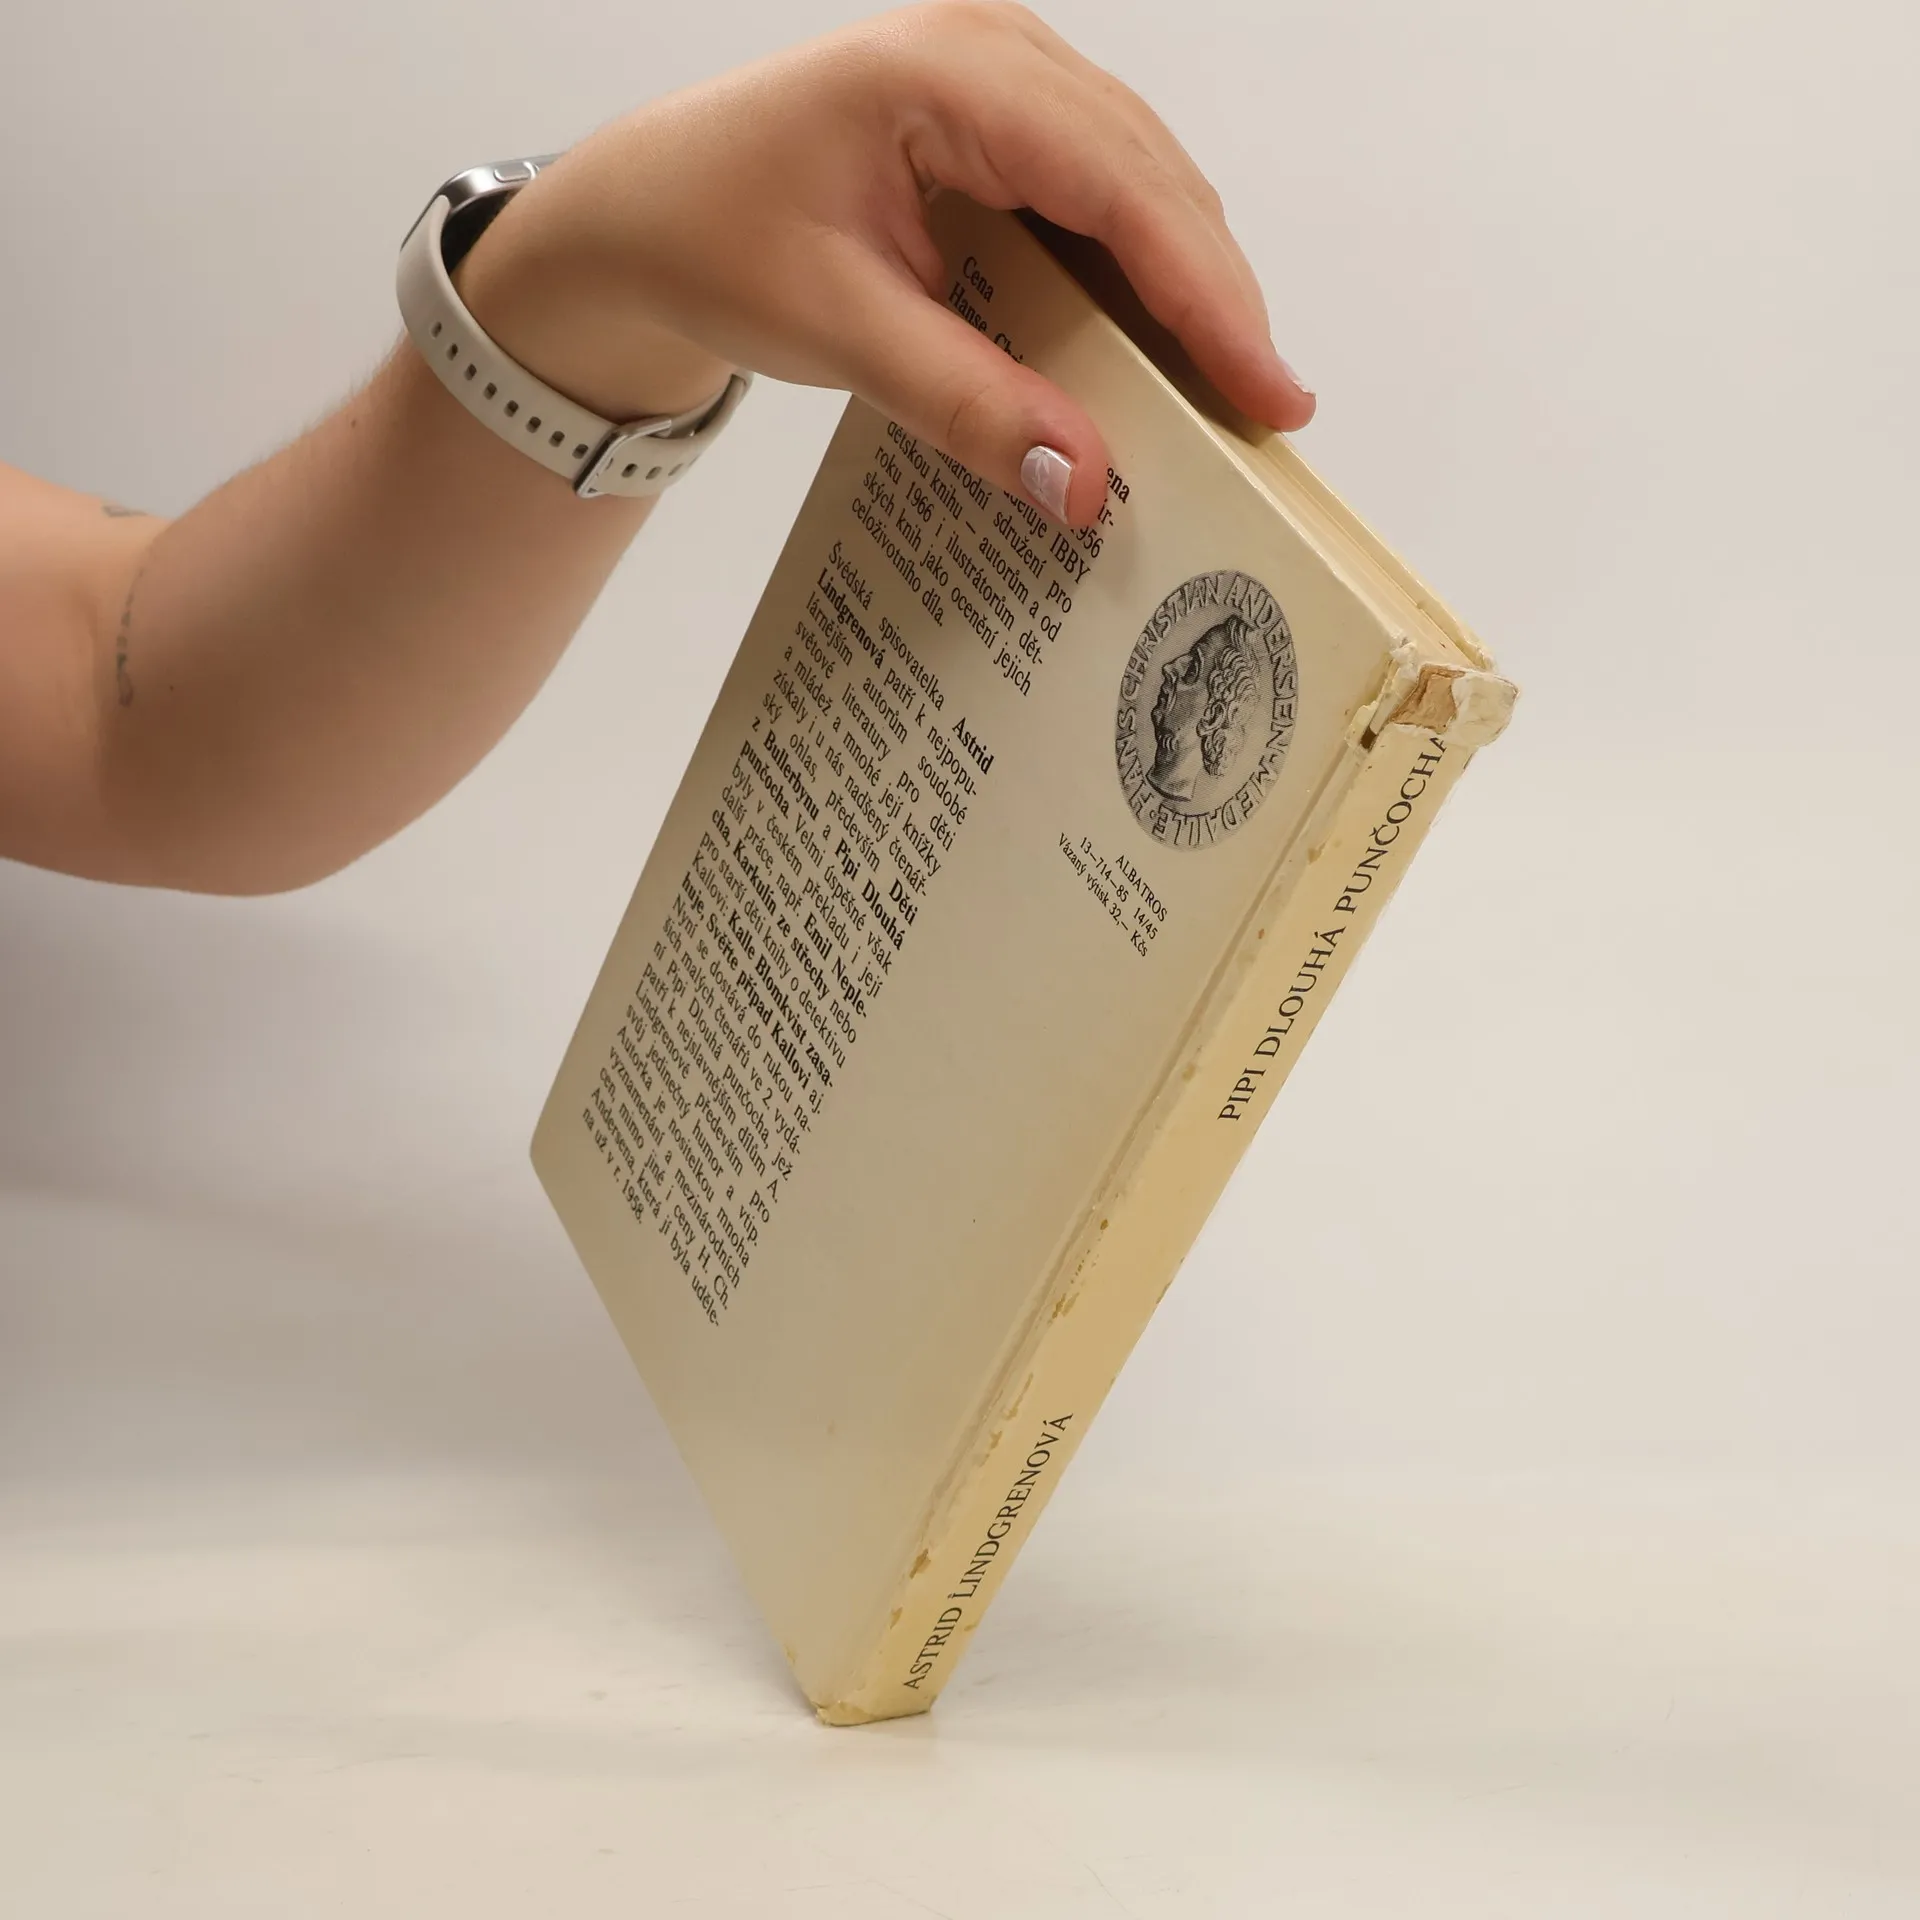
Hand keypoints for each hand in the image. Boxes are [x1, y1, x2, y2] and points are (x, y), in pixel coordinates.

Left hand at [458, 2, 1313, 527]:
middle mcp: (992, 50)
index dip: (1208, 296)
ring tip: (1228, 391)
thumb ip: (965, 403)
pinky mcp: (996, 122)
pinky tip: (1156, 347)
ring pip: (1138, 183)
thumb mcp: (835, 330)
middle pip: (1151, 178)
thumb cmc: (709, 239)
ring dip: (1185, 287)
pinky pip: (1097, 194)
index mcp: (947, 71)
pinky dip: (1135, 274)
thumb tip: (1086, 483)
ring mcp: (1000, 76)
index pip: (1120, 186)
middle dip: (1215, 298)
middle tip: (1267, 415)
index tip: (1269, 392)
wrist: (638, 216)